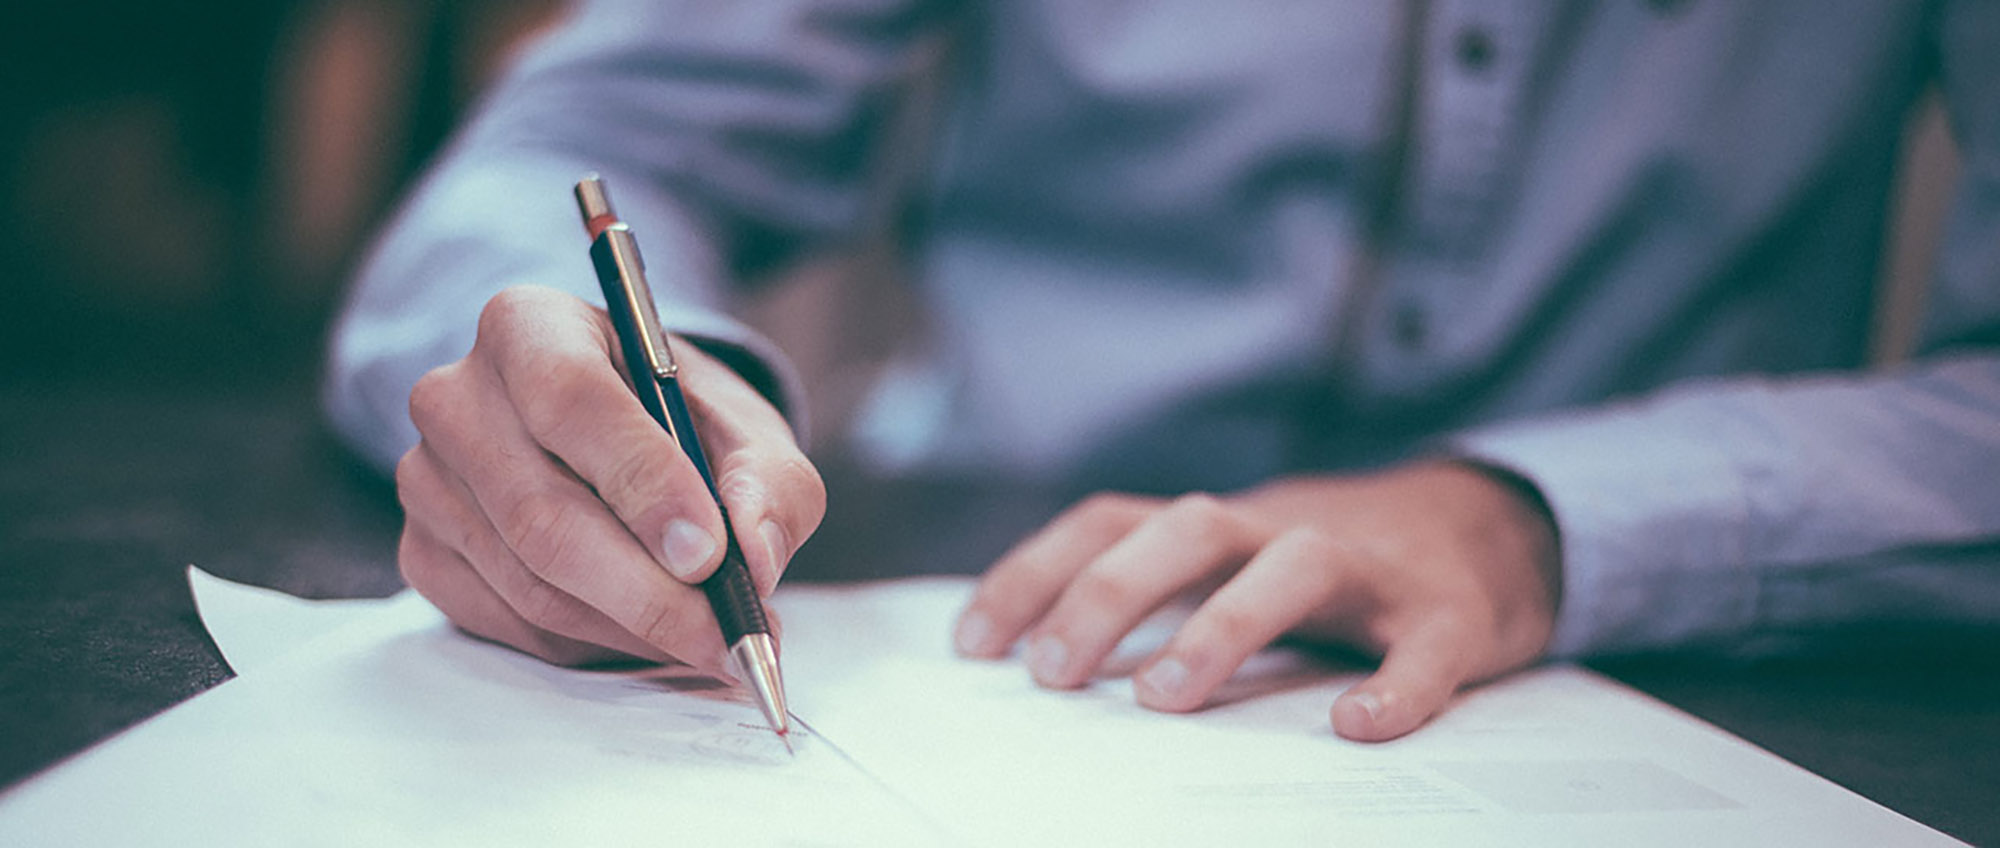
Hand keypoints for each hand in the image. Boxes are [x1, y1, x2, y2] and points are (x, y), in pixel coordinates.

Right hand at [394, 285, 823, 672]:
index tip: (709, 553)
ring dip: (631, 628)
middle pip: (542, 514)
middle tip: (726, 635)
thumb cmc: (681, 422)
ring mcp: (427, 480)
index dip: (642, 483)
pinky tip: (646, 632)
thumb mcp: (747, 430)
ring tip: (708, 639)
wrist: (619, 438)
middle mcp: (457, 396)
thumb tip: (754, 557)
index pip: (571, 400)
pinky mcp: (423, 552)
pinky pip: (510, 623)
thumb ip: (769, 483)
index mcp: (529, 326)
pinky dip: (591, 644)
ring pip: (530, 583)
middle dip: (648, 591)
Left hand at [953, 461, 1559, 740]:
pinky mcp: (1450, 614)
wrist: (1492, 528)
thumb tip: (1042, 666)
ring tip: (1164, 699)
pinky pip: (1424, 646)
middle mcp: (1284, 530)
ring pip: (1294, 565)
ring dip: (1223, 624)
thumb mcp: (1234, 566)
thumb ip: (1157, 598)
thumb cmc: (1332, 568)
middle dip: (1110, 593)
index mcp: (1222, 527)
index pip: (1111, 522)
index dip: (1035, 573)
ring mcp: (1371, 568)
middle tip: (1053, 675)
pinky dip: (1395, 685)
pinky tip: (1358, 726)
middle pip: (1188, 528)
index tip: (973, 645)